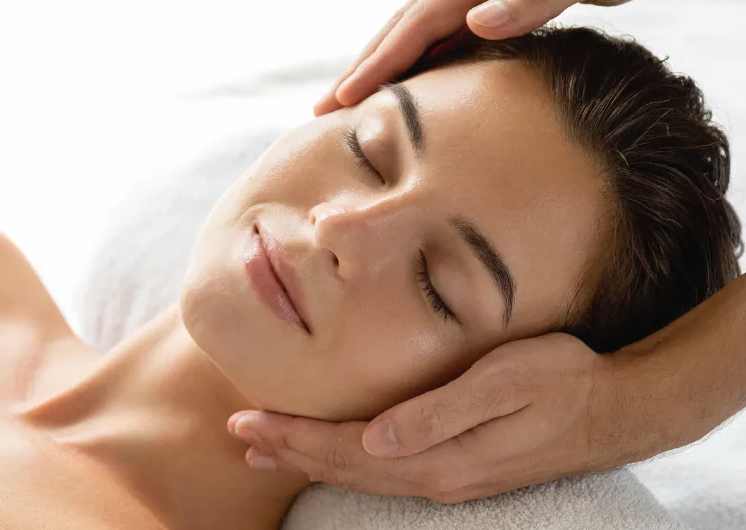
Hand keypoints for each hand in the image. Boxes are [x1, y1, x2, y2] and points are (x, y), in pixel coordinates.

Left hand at [228, 333, 654, 502]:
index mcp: (438, 457)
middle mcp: (437, 476)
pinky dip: (345, 464)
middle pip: (343, 468)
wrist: (619, 407)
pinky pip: (384, 473)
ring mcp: (449, 477)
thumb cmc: (563, 381)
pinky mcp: (460, 469)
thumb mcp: (504, 384)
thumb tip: (375, 436)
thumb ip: (438, 412)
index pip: (344, 451)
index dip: (291, 437)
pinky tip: (333, 456)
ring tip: (267, 453)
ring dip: (310, 461)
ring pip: (361, 476)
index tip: (245, 422)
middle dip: (288, 451)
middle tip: (238, 435)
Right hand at [314, 0, 689, 115]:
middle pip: (405, 21)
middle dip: (362, 67)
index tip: (346, 97)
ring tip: (349, 97)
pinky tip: (409, 77)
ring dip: (381, 60)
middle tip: (320, 109)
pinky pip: (444, 24)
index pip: (423, 19)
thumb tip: (475, 23)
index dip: (382, 61)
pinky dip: (415, 52)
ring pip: (419, 22)